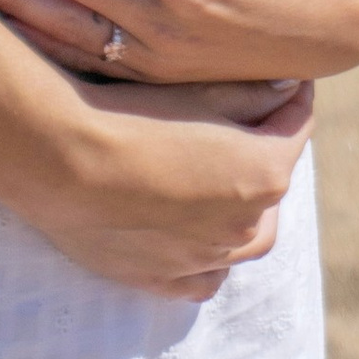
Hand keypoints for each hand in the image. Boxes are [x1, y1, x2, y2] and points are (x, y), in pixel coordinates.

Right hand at [20, 82, 315, 298]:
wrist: (63, 159)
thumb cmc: (131, 112)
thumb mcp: (198, 89)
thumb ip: (252, 92)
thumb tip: (289, 87)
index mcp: (263, 175)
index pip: (294, 128)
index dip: (293, 99)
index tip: (289, 79)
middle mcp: (244, 224)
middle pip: (270, 184)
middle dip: (267, 153)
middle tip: (250, 122)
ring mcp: (204, 257)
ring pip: (243, 236)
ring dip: (243, 206)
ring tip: (224, 178)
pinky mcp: (164, 278)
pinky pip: (205, 276)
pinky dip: (211, 255)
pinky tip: (197, 233)